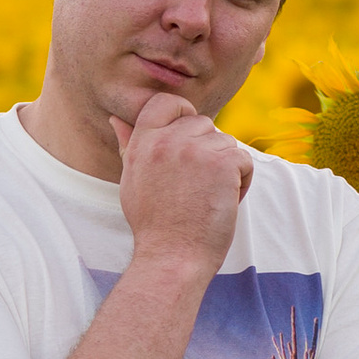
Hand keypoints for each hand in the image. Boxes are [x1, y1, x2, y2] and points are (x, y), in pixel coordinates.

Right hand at [111, 92, 250, 269]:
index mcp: (143, 142)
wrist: (172, 257)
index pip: (165, 101)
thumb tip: (116, 119)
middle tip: (197, 186)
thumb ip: (129, 146)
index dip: (182, 113)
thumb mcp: (132, 181)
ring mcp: (195, 150)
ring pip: (226, 142)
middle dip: (208, 151)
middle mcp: (167, 140)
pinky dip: (241, 182)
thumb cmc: (153, 225)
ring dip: (226, 169)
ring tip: (208, 197)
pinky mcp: (222, 162)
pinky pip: (243, 159)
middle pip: (204, 123)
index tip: (188, 139)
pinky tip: (224, 202)